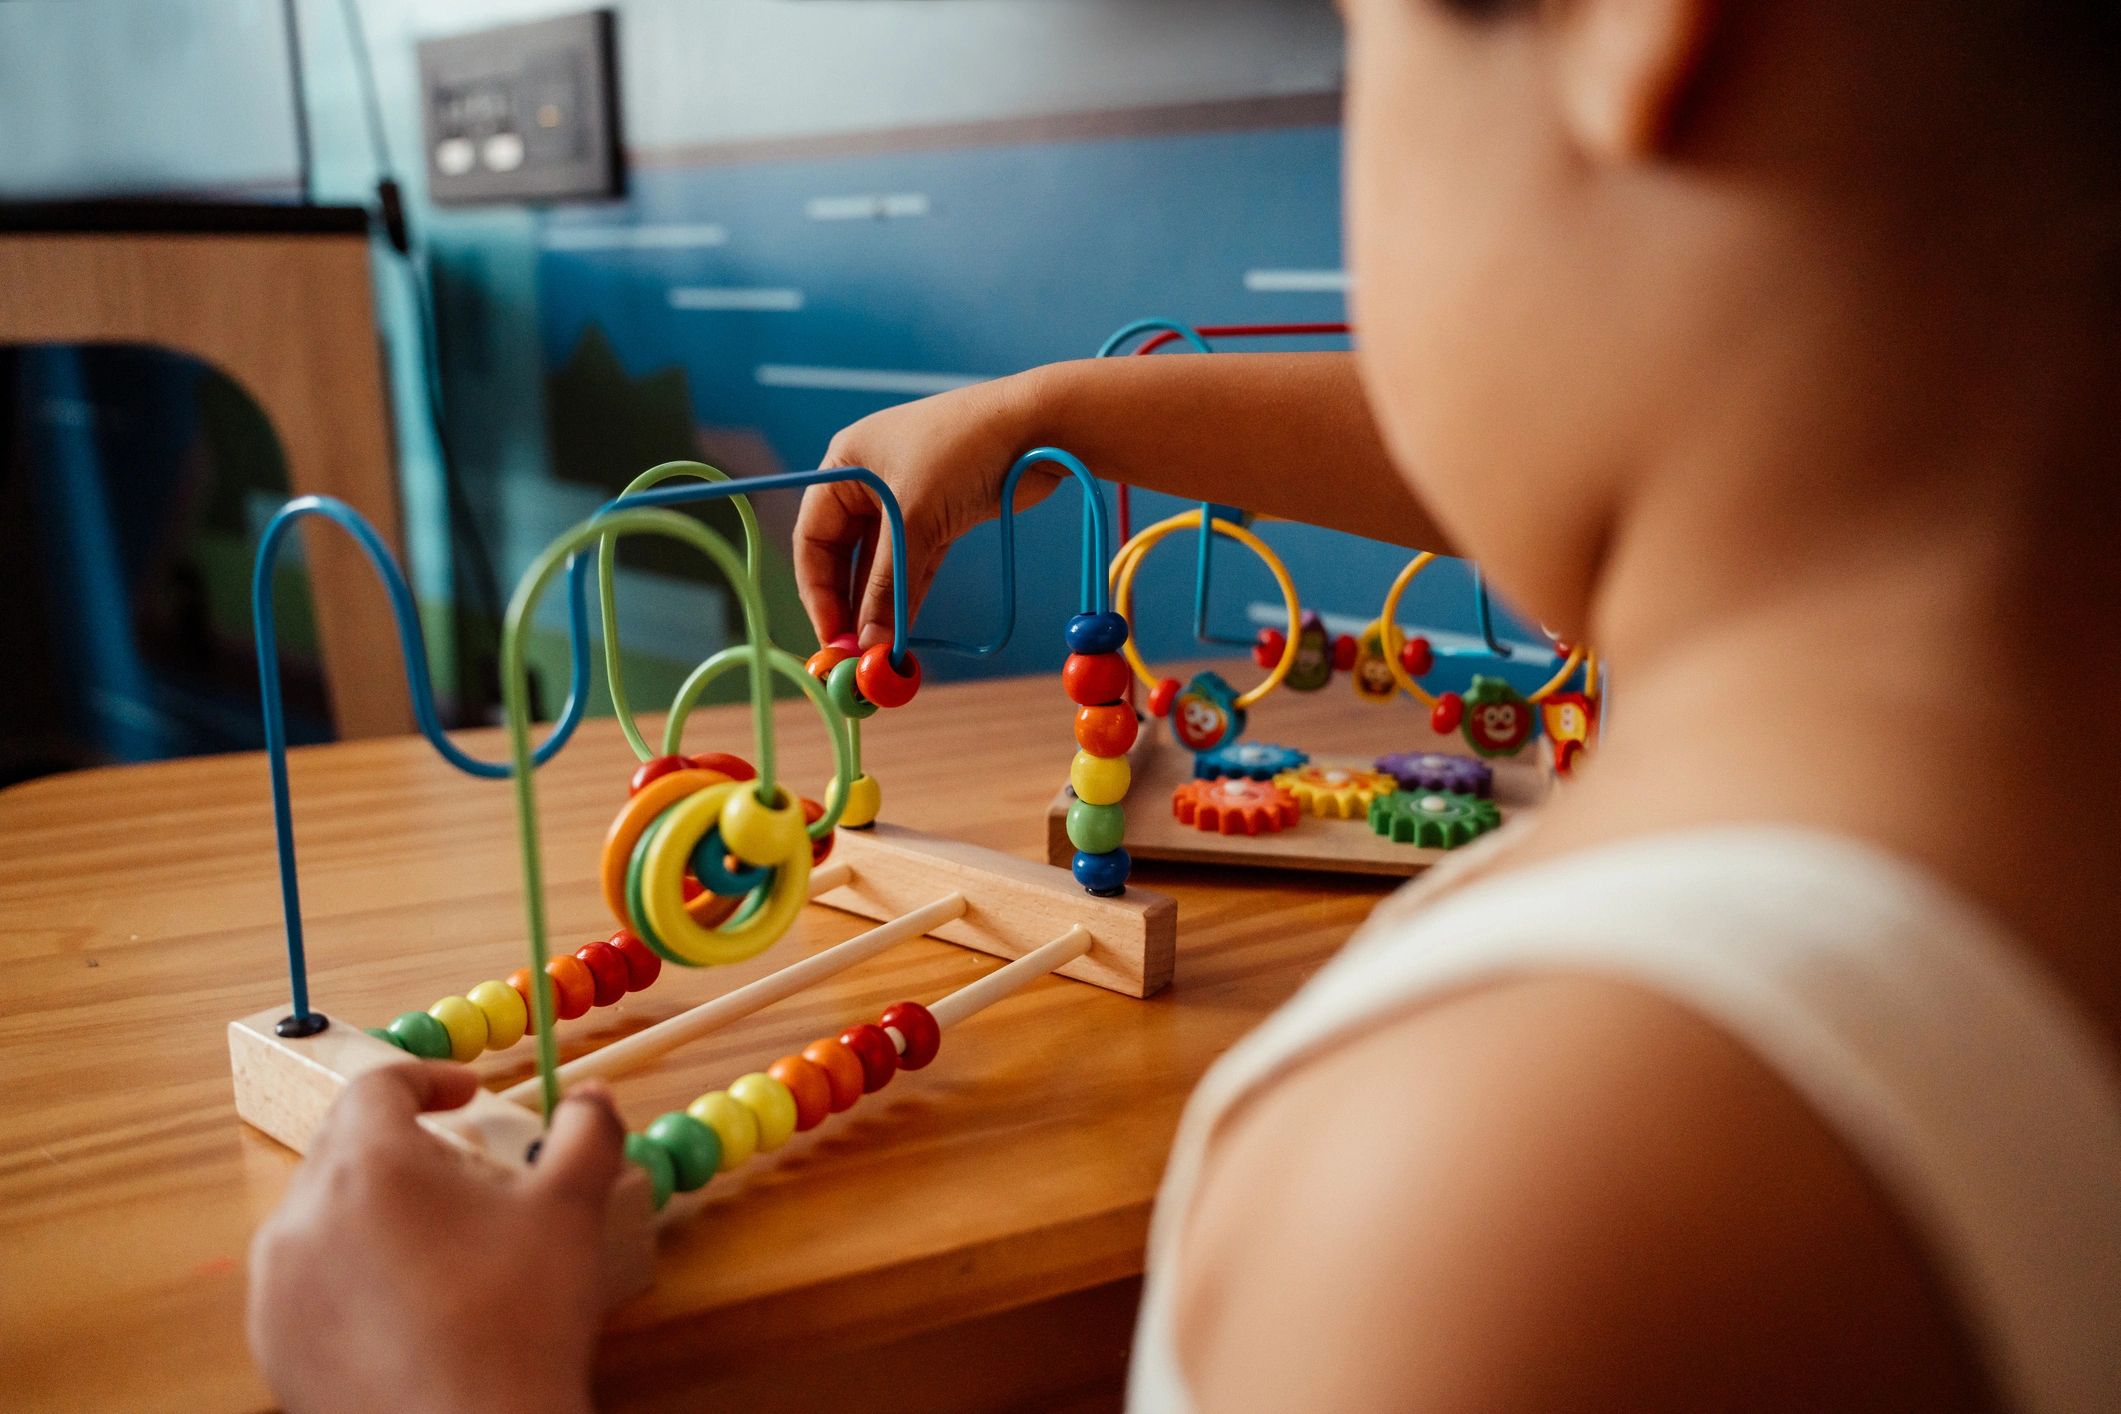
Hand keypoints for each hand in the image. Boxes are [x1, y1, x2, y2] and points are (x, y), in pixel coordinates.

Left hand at [248, 1063, 625, 1413]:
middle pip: (343, 1147)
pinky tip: (401, 1307)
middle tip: (462, 1172)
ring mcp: (274, 1288)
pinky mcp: (271, 1347)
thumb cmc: (520, 1317)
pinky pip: (303, 1282)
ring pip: (318, 1217)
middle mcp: (301, 1216)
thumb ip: (585, 1134)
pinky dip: (346, 1273)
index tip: (468, 1095)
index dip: (427, 1078)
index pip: (378, 1086)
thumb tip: (591, 1096)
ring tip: (434, 1244)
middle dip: (402, 1145)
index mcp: (369, 1166)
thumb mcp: (570, 1211)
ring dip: (370, 1210)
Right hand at [794, 369, 1055, 648]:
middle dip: (850, 604)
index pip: (813, 538)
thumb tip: (870, 645)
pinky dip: (910, 594)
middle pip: (845, 555)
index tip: (832, 637)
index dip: (817, 591)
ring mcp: (906, 498)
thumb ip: (888, 586)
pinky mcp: (942, 515)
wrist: (1040, 425)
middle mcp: (869, 480)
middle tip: (856, 653)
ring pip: (883, 564)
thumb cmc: (965, 450)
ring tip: (883, 651)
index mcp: (845, 464)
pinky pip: (915, 563)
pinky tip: (906, 631)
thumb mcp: (916, 518)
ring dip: (882, 606)